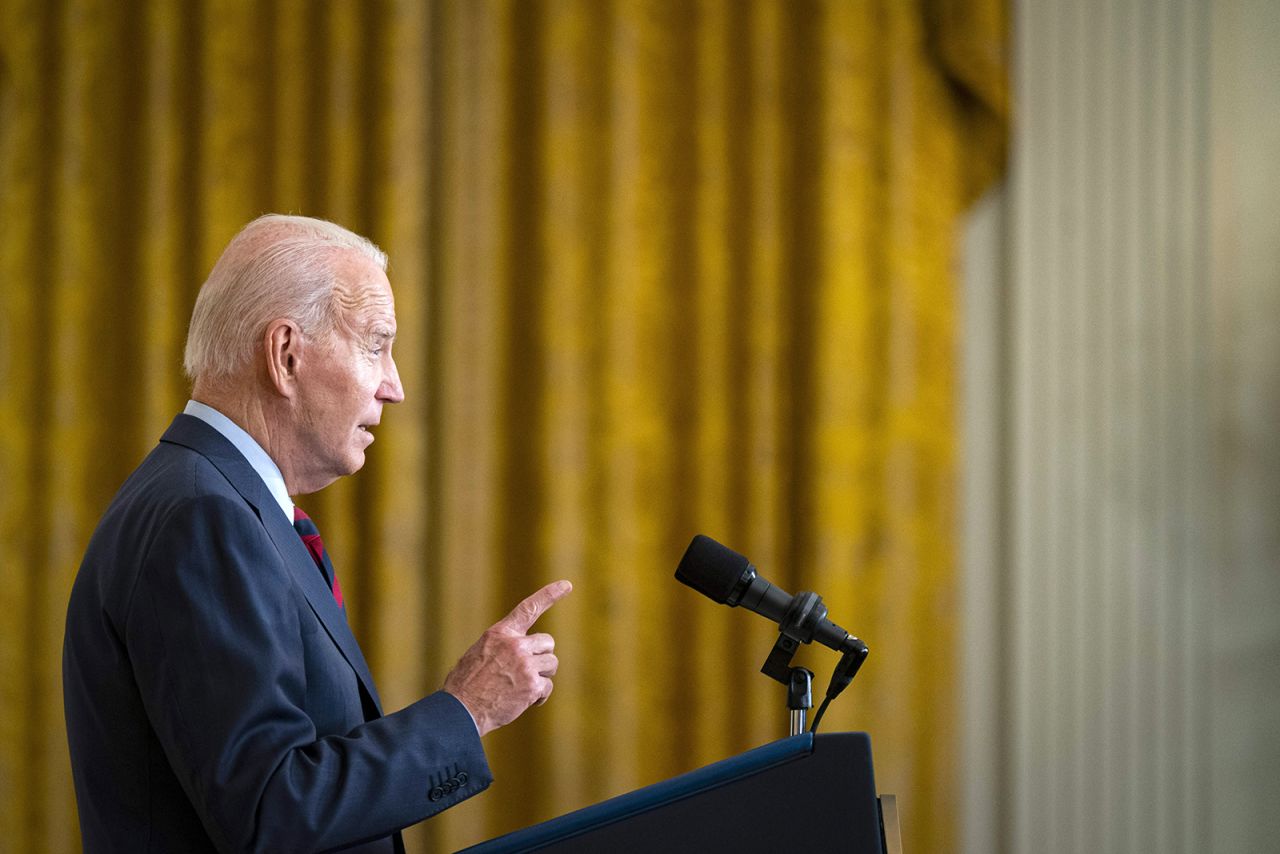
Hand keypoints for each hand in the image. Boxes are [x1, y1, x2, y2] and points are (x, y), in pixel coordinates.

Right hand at [443, 580, 572, 736]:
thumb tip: (520, 652)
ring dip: (541, 675)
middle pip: (548, 642)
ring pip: (551, 664)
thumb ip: (502, 646)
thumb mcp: (479, 653)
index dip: (549, 595)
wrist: (461, 710)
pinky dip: (539, 696)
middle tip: (527, 671)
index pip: (529, 608)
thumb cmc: (466, 684)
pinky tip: (523, 701)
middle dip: (542, 656)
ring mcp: (525, 665)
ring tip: (521, 686)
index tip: (567, 585)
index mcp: (500, 633)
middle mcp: (515, 645)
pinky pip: (548, 686)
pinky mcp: (532, 686)